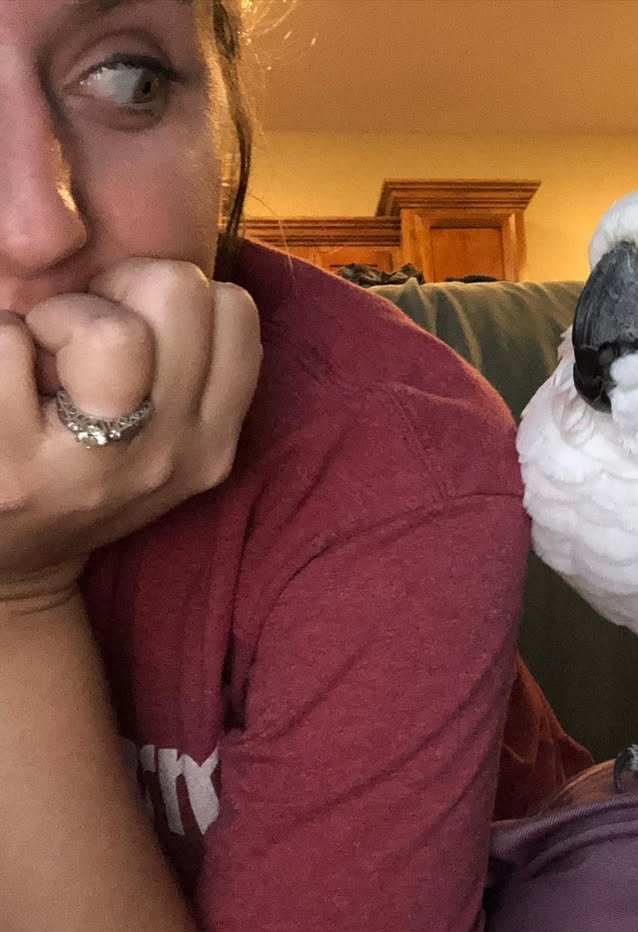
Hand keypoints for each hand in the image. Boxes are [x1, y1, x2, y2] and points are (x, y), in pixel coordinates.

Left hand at [0, 258, 260, 608]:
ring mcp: (93, 471)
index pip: (233, 309)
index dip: (173, 297)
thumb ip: (187, 371)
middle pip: (176, 293)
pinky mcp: (12, 472)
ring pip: (108, 331)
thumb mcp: (165, 442)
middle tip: (79, 340)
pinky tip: (3, 388)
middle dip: (116, 292)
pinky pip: (5, 344)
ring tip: (38, 359)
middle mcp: (169, 458)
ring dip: (56, 318)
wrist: (11, 566)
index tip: (138, 332)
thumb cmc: (82, 476)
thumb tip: (164, 278)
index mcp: (213, 442)